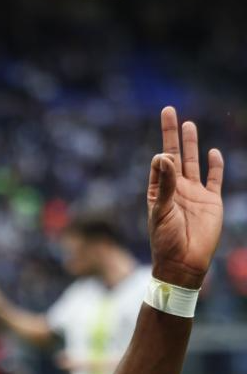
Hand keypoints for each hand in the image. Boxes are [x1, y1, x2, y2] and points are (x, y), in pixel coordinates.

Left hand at [147, 107, 223, 288]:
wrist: (184, 263)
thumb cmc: (166, 240)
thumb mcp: (161, 211)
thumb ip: (164, 185)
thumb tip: (164, 156)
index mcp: (158, 191)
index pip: (158, 163)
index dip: (160, 151)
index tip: (164, 146)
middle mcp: (175, 189)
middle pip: (175, 154)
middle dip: (172, 134)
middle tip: (169, 111)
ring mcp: (194, 194)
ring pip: (194, 162)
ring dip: (192, 143)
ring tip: (188, 124)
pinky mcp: (211, 201)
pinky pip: (214, 179)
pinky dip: (215, 165)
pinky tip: (212, 152)